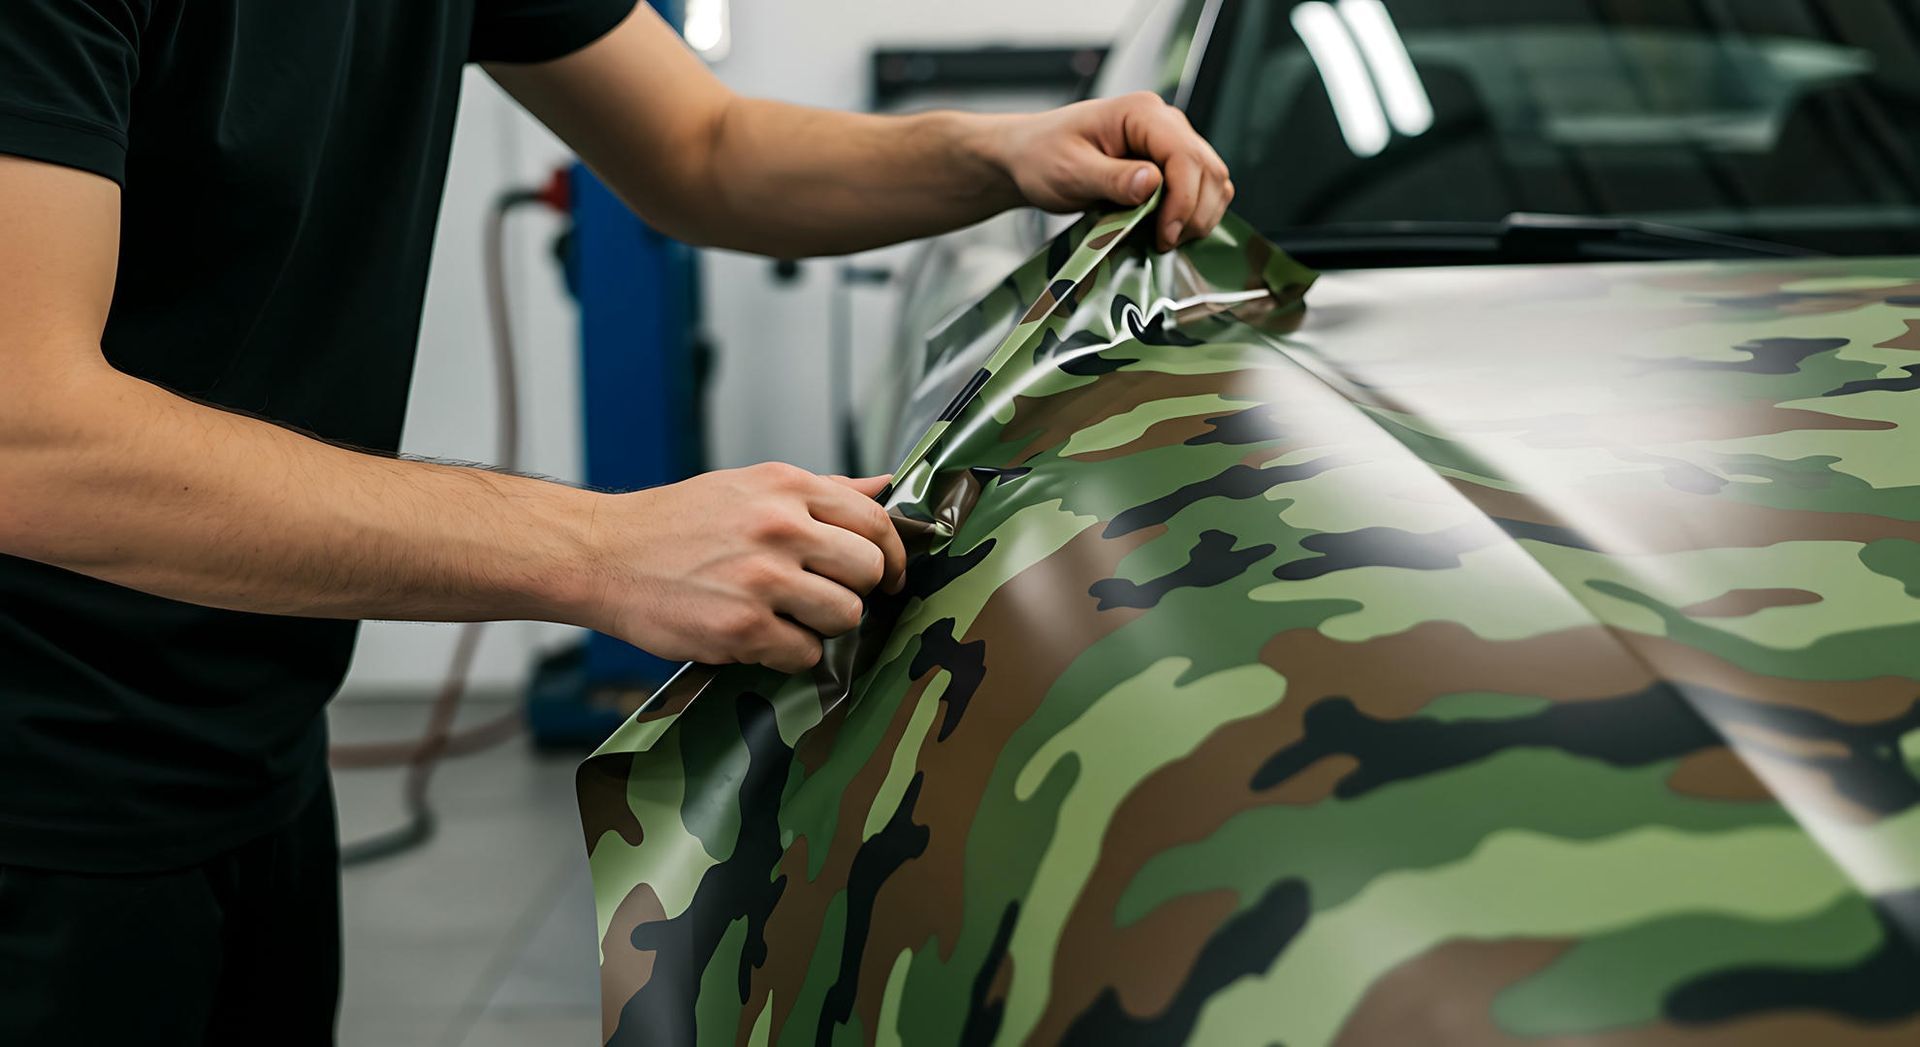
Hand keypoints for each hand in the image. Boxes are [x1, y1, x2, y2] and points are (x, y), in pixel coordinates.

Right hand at [575, 464, 906, 672]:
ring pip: (845, 616)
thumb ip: (821, 491)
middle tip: (826, 596)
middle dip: (856, 591)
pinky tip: (759, 637)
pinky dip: (790, 654)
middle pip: (870, 570)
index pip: (874, 519)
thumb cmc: (676, 523)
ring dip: (824, 626)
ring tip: (788, 617)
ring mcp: (761, 579)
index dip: (894, 553)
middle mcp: (779, 527)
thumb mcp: (748, 487)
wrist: (604, 554)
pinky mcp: (742, 628)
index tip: (891, 575)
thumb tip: (884, 485)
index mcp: (786, 487)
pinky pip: (805, 654)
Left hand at [980, 92, 1233, 250]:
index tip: (1165, 235)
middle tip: (1163, 243)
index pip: (1185, 156)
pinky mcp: (1171, 164)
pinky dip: (1193, 214)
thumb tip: (1154, 183)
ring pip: (1213, 181)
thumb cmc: (1042, 157)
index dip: (1184, 200)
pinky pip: (1202, 190)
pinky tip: (1167, 230)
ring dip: (1198, 216)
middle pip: (1208, 170)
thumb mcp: (1070, 171)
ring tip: (1164, 239)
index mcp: (1142, 113)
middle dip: (1193, 213)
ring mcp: (1171, 143)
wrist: (1029, 156)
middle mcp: (1165, 123)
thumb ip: (1112, 178)